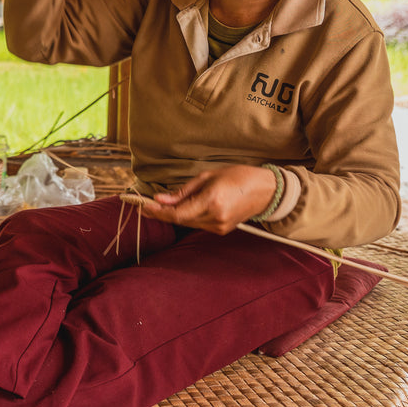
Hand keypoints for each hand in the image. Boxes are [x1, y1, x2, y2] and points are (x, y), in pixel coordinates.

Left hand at [137, 165, 277, 234]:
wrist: (265, 191)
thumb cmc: (237, 176)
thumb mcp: (208, 177)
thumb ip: (183, 192)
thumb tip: (160, 199)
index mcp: (212, 201)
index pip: (177, 213)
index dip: (157, 212)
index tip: (142, 207)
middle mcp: (215, 217)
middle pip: (180, 220)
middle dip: (161, 213)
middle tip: (143, 205)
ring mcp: (219, 227)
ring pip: (188, 223)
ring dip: (174, 215)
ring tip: (162, 205)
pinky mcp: (222, 230)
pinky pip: (198, 224)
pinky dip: (188, 216)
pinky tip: (185, 208)